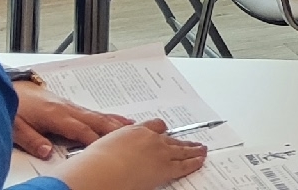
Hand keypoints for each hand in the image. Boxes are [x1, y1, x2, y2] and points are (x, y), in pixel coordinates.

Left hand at [12, 82, 130, 158]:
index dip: (95, 140)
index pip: (80, 130)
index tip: (108, 149)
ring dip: (116, 122)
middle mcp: (66, 109)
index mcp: (55, 115)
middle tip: (135, 135)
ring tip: (135, 126)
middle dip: (115, 128)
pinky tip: (118, 119)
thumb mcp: (15, 127)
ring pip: (97, 115)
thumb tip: (47, 152)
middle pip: (95, 120)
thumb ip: (32, 140)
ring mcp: (69, 106)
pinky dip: (109, 116)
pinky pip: (93, 112)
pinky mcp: (68, 105)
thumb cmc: (13, 107)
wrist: (7, 85)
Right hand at [55, 120, 206, 189]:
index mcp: (133, 132)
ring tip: (201, 148)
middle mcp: (149, 139)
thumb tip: (106, 153)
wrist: (100, 171)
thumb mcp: (102, 147)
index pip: (152, 126)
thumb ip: (111, 146)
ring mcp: (159, 152)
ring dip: (192, 148)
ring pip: (181, 148)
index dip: (159, 130)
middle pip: (169, 137)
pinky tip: (200, 160)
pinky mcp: (165, 167)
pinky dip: (195, 161)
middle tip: (188, 140)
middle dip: (179, 139)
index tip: (162, 131)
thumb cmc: (96, 163)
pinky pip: (185, 163)